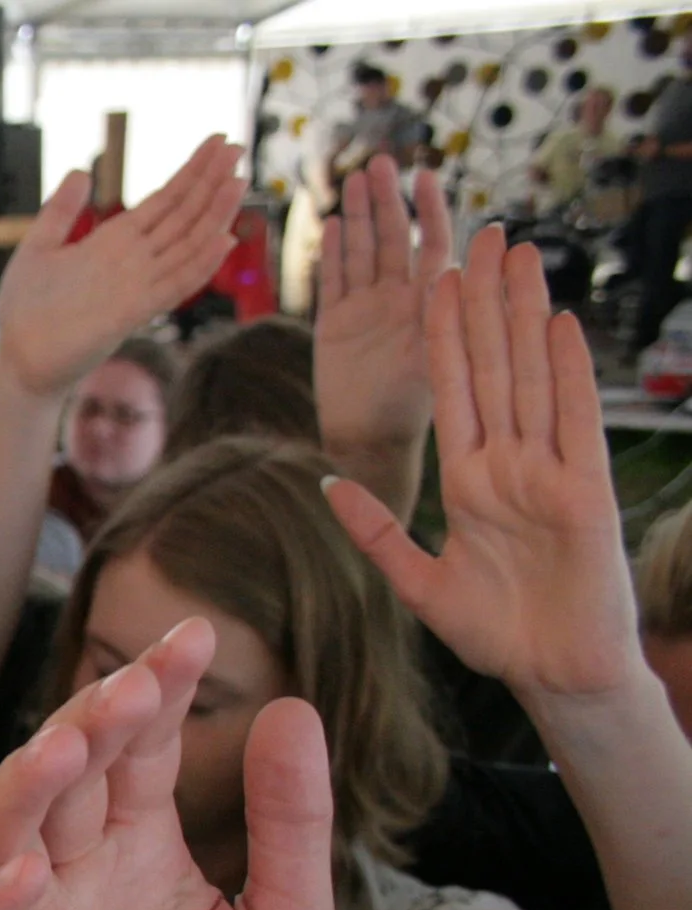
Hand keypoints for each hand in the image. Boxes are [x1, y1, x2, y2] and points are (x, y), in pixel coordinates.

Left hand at [0, 135, 246, 398]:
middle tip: (238, 145)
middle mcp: (133, 261)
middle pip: (182, 215)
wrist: (17, 361)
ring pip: (186, 245)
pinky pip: (173, 286)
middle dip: (210, 181)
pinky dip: (199, 265)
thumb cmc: (25, 310)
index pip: (164, 200)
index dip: (191, 171)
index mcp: (114, 242)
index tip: (217, 140)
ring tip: (237, 180)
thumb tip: (81, 170)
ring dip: (213, 215)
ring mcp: (136, 286)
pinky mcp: (130, 314)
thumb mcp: (39, 248)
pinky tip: (222, 240)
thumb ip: (61, 211)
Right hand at [0, 619, 334, 909]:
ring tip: (67, 750)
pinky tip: (26, 875)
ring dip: (24, 792)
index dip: (154, 694)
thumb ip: (288, 831)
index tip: (194, 635)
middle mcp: (80, 887)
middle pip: (62, 782)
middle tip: (133, 681)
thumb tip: (296, 710)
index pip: (135, 754)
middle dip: (88, 725)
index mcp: (141, 856)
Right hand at [315, 156, 450, 459]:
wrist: (369, 442)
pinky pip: (333, 281)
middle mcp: (399, 299)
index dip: (430, 209)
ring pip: (361, 252)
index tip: (427, 174)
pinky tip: (329, 225)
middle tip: (379, 162)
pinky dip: (331, 254)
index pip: (434, 243)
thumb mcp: (440, 357)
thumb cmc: (412, 409)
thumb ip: (449, 314)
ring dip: (356, 216)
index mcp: (430, 302)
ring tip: (353, 180)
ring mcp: (365, 310)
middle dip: (386, 200)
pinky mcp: (334, 325)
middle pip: (393, 238)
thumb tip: (474, 266)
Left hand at [325, 226, 638, 702]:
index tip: (432, 278)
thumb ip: (375, 530)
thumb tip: (326, 484)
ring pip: (531, 377)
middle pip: (493, 367)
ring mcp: (550, 472)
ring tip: (516, 254)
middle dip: (484, 302)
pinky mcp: (585, 490)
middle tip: (479, 233)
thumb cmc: (494, 635)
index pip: (452, 392)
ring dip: (522, 314)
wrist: (555, 673)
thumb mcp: (416, 581)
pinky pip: (573, 420)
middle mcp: (509, 465)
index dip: (443, 335)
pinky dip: (565, 373)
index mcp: (469, 481)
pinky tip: (556, 323)